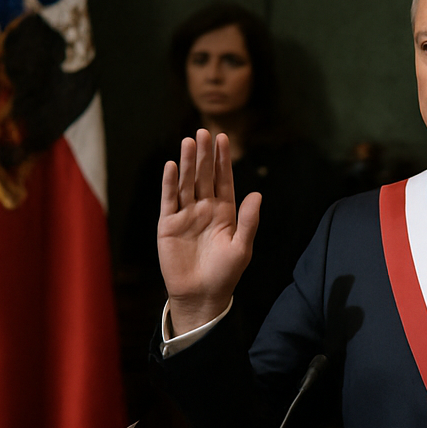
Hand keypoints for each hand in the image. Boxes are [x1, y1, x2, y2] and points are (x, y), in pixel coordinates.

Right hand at [157, 129, 260, 331]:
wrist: (201, 296)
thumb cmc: (225, 274)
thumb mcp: (241, 247)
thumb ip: (249, 221)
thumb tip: (257, 193)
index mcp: (225, 213)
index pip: (223, 180)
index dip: (223, 160)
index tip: (223, 139)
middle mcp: (204, 209)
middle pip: (204, 176)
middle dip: (204, 154)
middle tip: (203, 131)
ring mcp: (185, 215)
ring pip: (186, 184)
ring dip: (187, 163)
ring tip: (188, 142)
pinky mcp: (168, 225)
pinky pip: (169, 200)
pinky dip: (170, 183)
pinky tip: (172, 166)